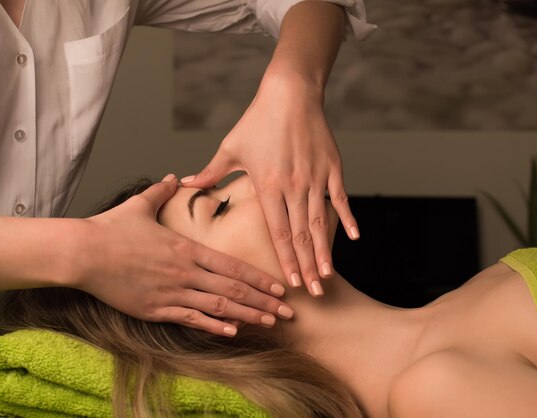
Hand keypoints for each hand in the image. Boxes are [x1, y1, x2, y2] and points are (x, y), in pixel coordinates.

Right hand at [74, 175, 292, 336]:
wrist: (83, 252)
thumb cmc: (111, 228)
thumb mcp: (140, 204)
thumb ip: (162, 191)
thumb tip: (174, 176)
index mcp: (186, 248)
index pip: (232, 266)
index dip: (259, 279)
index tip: (279, 288)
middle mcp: (185, 272)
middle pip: (233, 290)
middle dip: (264, 302)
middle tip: (289, 313)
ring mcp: (171, 293)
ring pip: (217, 308)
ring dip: (247, 316)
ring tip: (270, 324)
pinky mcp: (154, 310)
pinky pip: (190, 320)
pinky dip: (213, 327)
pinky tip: (232, 333)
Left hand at [181, 75, 358, 296]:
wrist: (289, 94)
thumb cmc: (257, 121)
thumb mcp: (230, 147)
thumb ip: (210, 172)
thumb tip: (184, 183)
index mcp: (268, 186)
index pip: (278, 232)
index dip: (285, 260)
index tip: (290, 283)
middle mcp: (293, 187)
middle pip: (300, 235)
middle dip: (306, 267)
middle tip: (313, 293)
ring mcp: (316, 178)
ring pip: (320, 222)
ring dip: (324, 251)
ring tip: (327, 275)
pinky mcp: (332, 168)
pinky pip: (340, 199)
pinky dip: (347, 218)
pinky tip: (352, 238)